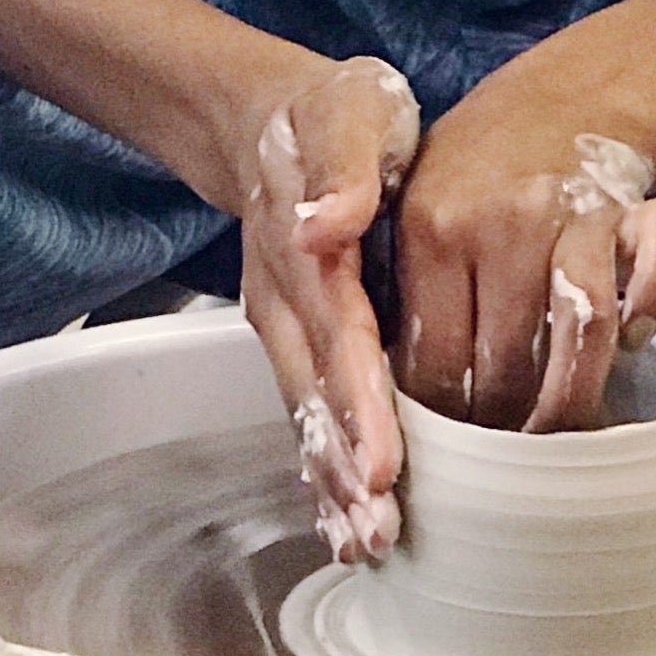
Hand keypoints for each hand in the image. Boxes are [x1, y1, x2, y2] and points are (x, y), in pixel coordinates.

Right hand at [236, 54, 421, 563]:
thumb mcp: (348, 110)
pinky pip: (307, 409)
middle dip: (345, 468)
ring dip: (331, 482)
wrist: (273, 119)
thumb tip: (329, 223)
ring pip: (307, 414)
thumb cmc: (330, 112)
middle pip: (316, 395)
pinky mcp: (291, 340)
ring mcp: (282, 326)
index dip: (360, 403)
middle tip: (378, 535)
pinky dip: (321, 467)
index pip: (339, 337)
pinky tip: (342, 518)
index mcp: (309, 252)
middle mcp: (286, 300)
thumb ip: (343, 164)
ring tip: (364, 545)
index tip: (383, 466)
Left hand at [395, 75, 655, 431]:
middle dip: (508, 424)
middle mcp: (501, 221)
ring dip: (576, 397)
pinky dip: (651, 317)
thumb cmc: (481, 167)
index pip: (431, 366)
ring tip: (563, 424)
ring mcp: (574, 215)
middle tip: (509, 445)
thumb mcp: (414, 207)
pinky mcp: (636, 210)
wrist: (570, 94)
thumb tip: (382, 400)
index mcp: (430, 228)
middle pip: (505, 369)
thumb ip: (400, 293)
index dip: (445, 419)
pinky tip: (632, 337)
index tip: (454, 440)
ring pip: (580, 338)